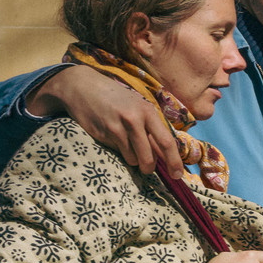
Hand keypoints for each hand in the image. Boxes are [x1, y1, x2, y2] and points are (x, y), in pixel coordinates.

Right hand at [28, 65, 184, 177]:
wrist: (84, 87)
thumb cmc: (116, 99)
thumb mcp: (138, 108)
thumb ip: (151, 129)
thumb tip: (166, 155)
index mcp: (148, 112)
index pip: (166, 141)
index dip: (174, 160)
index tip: (178, 175)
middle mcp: (134, 119)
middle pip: (149, 157)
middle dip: (150, 168)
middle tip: (148, 169)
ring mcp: (117, 128)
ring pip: (133, 159)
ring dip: (132, 159)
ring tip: (125, 144)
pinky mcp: (103, 134)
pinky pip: (117, 153)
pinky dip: (118, 151)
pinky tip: (112, 137)